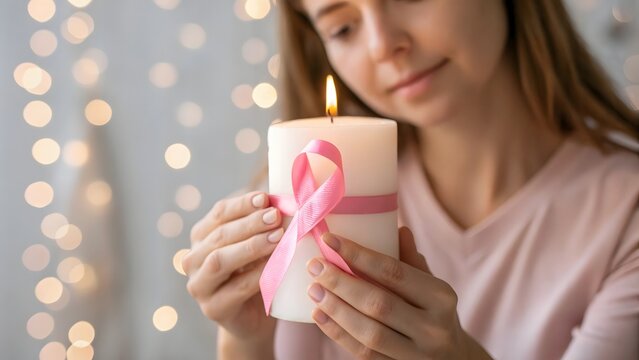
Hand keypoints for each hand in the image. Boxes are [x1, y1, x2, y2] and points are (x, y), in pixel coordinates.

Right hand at [182, 191, 283, 341]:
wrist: (254, 318)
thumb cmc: (256, 273)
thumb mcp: (257, 245)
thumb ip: (263, 226)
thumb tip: (284, 203)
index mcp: (201, 237)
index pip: (219, 213)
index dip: (242, 204)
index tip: (265, 198)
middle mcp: (193, 260)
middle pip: (219, 235)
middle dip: (250, 224)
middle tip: (275, 217)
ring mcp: (199, 286)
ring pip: (220, 260)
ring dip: (250, 246)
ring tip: (277, 237)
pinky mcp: (212, 309)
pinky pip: (235, 288)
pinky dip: (257, 274)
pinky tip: (275, 265)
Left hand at [305, 227, 491, 358]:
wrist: (454, 358)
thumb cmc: (435, 312)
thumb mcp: (432, 285)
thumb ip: (411, 259)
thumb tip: (398, 228)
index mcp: (441, 297)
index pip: (394, 272)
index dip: (358, 255)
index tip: (329, 240)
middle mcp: (432, 328)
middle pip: (378, 304)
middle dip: (341, 283)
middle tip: (315, 266)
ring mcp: (416, 354)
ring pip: (369, 333)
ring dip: (336, 310)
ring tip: (313, 289)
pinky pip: (363, 353)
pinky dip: (338, 333)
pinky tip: (319, 314)